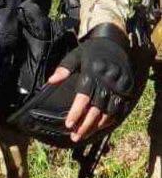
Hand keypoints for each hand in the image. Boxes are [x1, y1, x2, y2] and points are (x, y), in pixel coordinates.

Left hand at [48, 24, 132, 143]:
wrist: (114, 42)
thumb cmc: (91, 51)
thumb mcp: (75, 55)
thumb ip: (63, 68)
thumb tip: (51, 81)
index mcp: (92, 72)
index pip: (83, 96)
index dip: (76, 111)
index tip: (68, 124)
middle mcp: (106, 80)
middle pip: (96, 107)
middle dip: (85, 123)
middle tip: (75, 135)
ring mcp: (118, 85)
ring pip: (108, 111)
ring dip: (96, 125)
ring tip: (84, 134)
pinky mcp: (126, 89)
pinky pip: (119, 108)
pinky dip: (110, 119)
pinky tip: (100, 126)